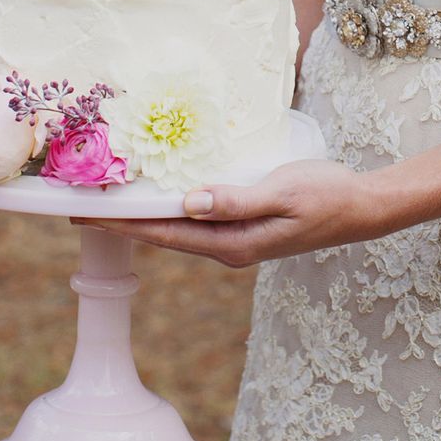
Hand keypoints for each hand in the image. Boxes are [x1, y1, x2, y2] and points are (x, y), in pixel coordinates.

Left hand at [72, 159, 395, 267]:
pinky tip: (156, 196)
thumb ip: (237, 200)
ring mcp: (234, 239)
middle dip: (121, 223)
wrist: (361, 207)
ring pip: (176, 228)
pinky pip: (193, 219)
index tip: (85, 216)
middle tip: (79, 207)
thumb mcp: (282, 193)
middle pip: (162, 235)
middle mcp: (226, 247)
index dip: (121, 226)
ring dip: (141, 216)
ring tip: (107, 201)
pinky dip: (167, 209)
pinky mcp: (241, 227)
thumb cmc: (325, 195)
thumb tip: (189, 203)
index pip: (163, 234)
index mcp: (231, 243)